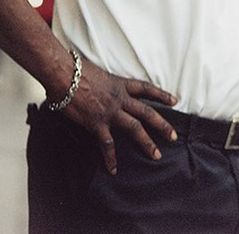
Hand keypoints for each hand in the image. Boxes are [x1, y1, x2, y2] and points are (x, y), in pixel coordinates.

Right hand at [60, 57, 178, 174]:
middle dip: (162, 125)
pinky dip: (110, 158)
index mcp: (120, 84)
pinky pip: (107, 144)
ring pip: (135, 128)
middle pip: (146, 112)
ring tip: (156, 155)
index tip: (174, 100)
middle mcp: (119, 98)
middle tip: (174, 136)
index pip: (146, 89)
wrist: (64, 74)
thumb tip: (99, 84)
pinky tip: (113, 169)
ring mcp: (110, 111)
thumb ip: (103, 82)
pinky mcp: (97, 123)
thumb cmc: (75, 69)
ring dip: (147, 142)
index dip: (161, 95)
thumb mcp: (96, 72)